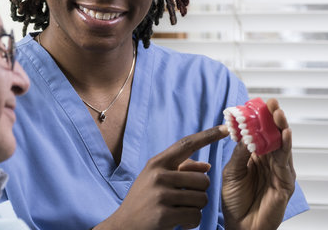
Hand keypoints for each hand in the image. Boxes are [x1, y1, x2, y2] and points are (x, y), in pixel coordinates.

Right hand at [95, 125, 227, 229]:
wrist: (124, 225)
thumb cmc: (144, 200)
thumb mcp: (156, 179)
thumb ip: (180, 169)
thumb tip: (207, 166)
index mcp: (157, 163)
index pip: (186, 144)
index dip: (207, 136)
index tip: (225, 128)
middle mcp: (158, 174)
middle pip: (203, 179)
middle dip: (200, 193)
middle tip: (184, 200)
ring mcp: (160, 194)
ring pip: (202, 199)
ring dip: (196, 209)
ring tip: (179, 211)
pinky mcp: (164, 213)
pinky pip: (195, 216)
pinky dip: (191, 223)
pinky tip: (179, 223)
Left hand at [222, 98, 295, 229]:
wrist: (240, 226)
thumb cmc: (233, 200)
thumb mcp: (232, 171)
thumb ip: (239, 153)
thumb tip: (245, 133)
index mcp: (253, 157)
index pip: (259, 134)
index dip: (259, 119)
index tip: (257, 103)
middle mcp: (267, 162)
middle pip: (273, 136)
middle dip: (273, 119)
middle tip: (271, 103)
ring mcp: (278, 171)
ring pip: (282, 145)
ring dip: (281, 128)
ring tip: (278, 113)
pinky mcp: (285, 182)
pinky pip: (286, 162)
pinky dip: (286, 147)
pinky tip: (285, 135)